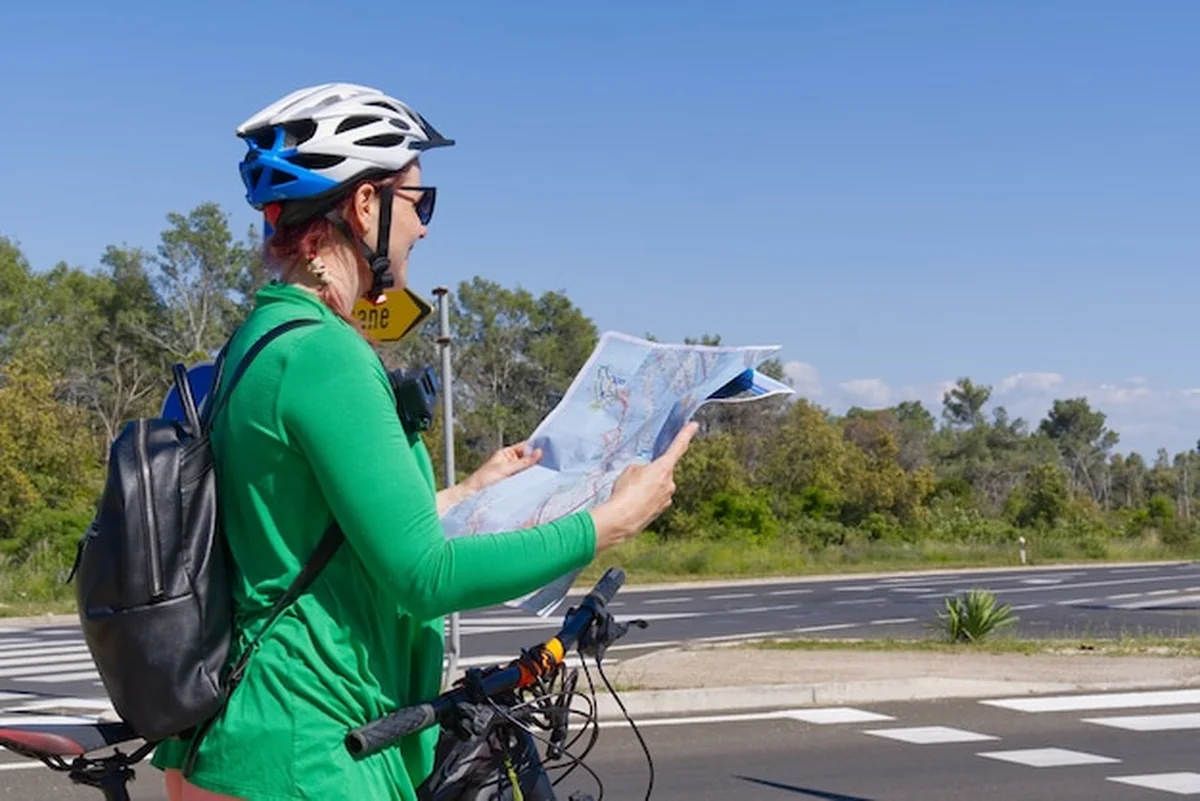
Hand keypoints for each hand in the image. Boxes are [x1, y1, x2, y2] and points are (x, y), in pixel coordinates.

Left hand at [436, 441, 543, 515]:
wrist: (472, 496)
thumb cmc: (482, 480)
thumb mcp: (505, 469)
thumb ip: (523, 462)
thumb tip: (539, 453)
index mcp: (507, 454)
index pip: (526, 447)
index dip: (537, 447)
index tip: (550, 446)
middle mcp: (511, 463)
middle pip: (529, 459)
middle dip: (539, 460)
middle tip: (553, 460)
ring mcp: (513, 474)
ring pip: (529, 470)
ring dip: (536, 471)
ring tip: (549, 471)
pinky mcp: (514, 485)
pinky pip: (526, 481)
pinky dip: (532, 481)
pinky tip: (540, 481)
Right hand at [589, 422, 698, 552]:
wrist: (622, 519)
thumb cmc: (626, 491)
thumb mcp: (630, 470)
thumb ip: (643, 467)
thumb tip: (646, 473)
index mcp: (664, 468)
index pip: (678, 447)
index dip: (686, 434)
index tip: (694, 425)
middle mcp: (670, 483)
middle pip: (663, 471)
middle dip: (651, 473)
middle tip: (634, 480)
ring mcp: (667, 499)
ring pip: (658, 486)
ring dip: (647, 487)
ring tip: (630, 493)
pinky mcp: (661, 511)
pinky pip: (654, 499)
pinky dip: (645, 499)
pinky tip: (633, 502)